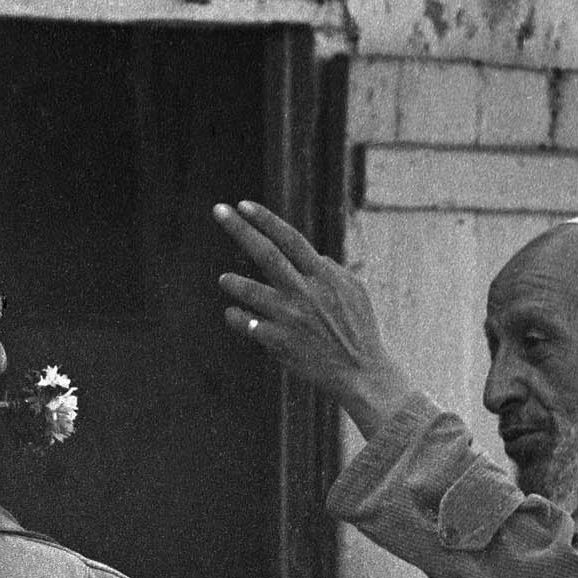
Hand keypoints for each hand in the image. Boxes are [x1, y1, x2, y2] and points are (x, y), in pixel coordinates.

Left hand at [214, 201, 416, 437]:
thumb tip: (317, 256)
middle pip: (266, 254)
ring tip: (224, 280)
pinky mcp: (281, 343)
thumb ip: (334, 271)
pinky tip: (232, 314)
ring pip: (252, 291)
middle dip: (239, 229)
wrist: (361, 373)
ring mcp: (291, 317)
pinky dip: (238, 318)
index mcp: (323, 276)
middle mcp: (305, 292)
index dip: (265, 219)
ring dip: (234, 283)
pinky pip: (250, 326)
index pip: (290, 238)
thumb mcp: (356, 291)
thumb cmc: (360, 330)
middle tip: (216, 210)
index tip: (243, 204)